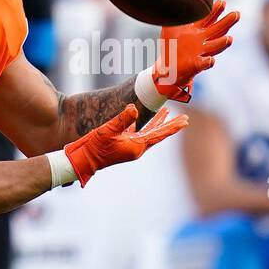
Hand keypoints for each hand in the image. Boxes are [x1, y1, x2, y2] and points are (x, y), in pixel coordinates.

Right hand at [64, 105, 186, 185]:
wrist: (82, 160)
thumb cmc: (94, 147)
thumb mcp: (107, 131)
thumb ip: (122, 119)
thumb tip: (134, 108)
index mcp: (137, 146)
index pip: (159, 134)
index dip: (173, 126)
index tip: (186, 120)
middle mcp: (136, 148)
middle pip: (157, 133)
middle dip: (170, 124)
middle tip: (184, 117)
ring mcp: (130, 147)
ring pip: (148, 133)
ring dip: (157, 122)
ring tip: (166, 112)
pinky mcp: (122, 145)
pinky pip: (138, 133)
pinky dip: (144, 125)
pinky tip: (146, 117)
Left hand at [142, 0, 239, 104]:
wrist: (168, 66)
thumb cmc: (171, 45)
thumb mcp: (169, 28)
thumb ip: (172, 15)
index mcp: (196, 30)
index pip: (209, 18)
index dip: (216, 11)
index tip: (223, 2)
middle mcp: (202, 40)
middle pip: (217, 29)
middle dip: (227, 22)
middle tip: (236, 14)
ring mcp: (201, 52)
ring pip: (215, 46)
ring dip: (222, 43)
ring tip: (229, 39)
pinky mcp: (196, 65)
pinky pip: (204, 64)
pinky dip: (207, 62)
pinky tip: (210, 60)